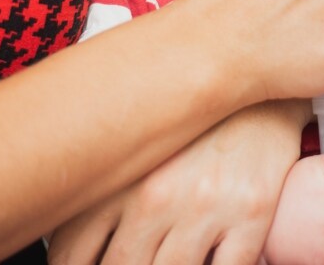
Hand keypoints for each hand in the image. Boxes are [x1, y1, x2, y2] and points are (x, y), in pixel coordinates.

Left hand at [46, 101, 306, 264]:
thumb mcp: (134, 146)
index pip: (72, 254)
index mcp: (117, 177)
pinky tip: (206, 260)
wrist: (256, 77)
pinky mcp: (252, 216)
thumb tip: (67, 234)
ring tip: (164, 255)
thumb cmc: (189, 118)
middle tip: (131, 256)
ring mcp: (204, 208)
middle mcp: (155, 196)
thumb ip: (98, 189)